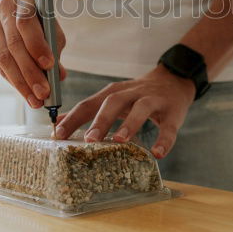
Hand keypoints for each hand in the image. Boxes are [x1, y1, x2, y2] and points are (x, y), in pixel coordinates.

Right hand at [0, 0, 65, 107]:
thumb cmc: (39, 14)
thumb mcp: (51, 23)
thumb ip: (55, 46)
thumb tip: (59, 76)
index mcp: (22, 0)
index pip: (26, 22)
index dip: (37, 44)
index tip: (49, 65)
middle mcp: (3, 12)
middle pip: (14, 44)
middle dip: (30, 72)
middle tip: (44, 92)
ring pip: (4, 58)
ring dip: (20, 82)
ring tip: (35, 99)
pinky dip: (13, 80)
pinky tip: (24, 92)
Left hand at [54, 65, 194, 158]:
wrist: (174, 78)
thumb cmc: (137, 95)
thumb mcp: (113, 98)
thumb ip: (89, 110)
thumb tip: (57, 122)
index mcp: (113, 92)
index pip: (89, 104)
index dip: (74, 118)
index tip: (58, 135)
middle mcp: (131, 93)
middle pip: (113, 102)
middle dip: (100, 120)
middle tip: (88, 139)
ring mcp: (153, 100)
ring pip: (141, 108)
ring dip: (130, 123)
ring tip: (119, 141)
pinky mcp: (173, 111)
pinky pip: (169, 126)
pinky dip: (164, 140)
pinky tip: (158, 153)